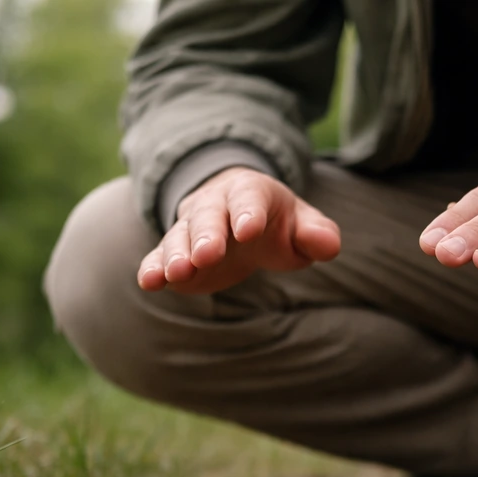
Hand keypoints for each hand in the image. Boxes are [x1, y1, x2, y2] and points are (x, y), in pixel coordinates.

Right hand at [138, 167, 340, 293]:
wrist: (244, 219)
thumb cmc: (280, 224)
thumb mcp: (303, 225)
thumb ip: (317, 234)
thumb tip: (328, 245)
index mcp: (252, 193)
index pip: (249, 200)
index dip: (249, 214)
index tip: (248, 232)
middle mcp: (216, 204)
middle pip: (208, 216)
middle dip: (206, 235)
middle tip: (206, 256)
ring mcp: (192, 227)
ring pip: (180, 236)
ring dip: (177, 254)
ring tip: (176, 273)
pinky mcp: (178, 252)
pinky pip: (160, 256)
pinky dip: (154, 268)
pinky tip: (149, 282)